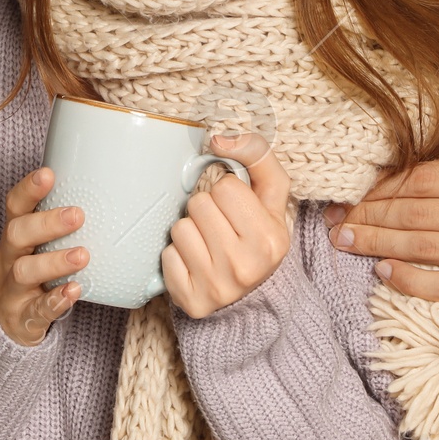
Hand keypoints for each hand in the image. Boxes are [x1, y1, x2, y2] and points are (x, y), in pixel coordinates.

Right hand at [0, 167, 87, 345]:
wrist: (6, 321)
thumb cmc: (32, 272)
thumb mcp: (37, 246)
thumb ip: (62, 225)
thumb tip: (115, 197)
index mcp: (15, 235)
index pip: (15, 205)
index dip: (28, 189)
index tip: (48, 174)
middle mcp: (9, 258)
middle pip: (17, 234)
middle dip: (46, 223)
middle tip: (77, 215)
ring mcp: (13, 289)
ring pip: (24, 271)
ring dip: (54, 261)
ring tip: (82, 255)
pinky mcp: (23, 317)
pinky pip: (36, 310)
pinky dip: (55, 301)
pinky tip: (74, 291)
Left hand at [163, 133, 291, 319]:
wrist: (252, 298)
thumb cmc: (258, 237)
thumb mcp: (271, 197)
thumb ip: (257, 156)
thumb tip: (219, 139)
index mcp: (269, 240)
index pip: (224, 187)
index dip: (228, 193)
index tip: (236, 211)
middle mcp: (245, 267)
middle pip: (198, 205)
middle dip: (206, 210)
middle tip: (220, 228)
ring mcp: (216, 287)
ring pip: (179, 228)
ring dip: (190, 231)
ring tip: (208, 245)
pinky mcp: (190, 300)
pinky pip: (166, 255)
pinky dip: (177, 256)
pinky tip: (196, 263)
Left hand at [323, 73, 438, 306]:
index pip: (424, 180)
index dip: (383, 185)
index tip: (352, 190)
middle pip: (417, 214)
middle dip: (369, 215)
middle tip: (335, 218)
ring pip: (423, 248)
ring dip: (376, 244)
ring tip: (344, 239)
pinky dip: (408, 280)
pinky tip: (383, 269)